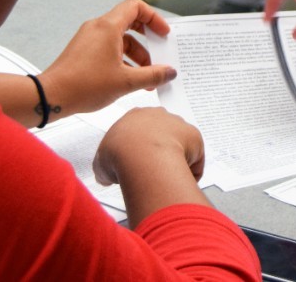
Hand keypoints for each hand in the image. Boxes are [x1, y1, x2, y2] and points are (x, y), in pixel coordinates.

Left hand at [39, 0, 175, 116]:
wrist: (51, 96)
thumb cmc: (84, 86)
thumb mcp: (126, 82)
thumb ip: (152, 75)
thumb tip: (170, 72)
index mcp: (108, 27)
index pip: (136, 7)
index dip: (153, 18)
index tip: (163, 34)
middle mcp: (97, 27)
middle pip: (129, 22)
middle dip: (147, 40)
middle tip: (159, 53)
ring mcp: (88, 38)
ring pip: (119, 39)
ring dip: (136, 55)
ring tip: (146, 78)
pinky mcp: (82, 50)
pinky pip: (108, 48)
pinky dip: (122, 59)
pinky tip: (129, 79)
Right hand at [93, 108, 210, 223]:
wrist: (141, 156)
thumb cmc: (119, 154)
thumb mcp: (101, 162)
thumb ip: (105, 167)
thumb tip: (108, 177)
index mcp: (135, 116)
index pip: (139, 129)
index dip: (138, 148)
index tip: (136, 162)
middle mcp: (158, 116)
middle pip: (162, 134)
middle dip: (158, 152)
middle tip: (151, 172)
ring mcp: (177, 124)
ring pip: (180, 145)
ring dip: (175, 160)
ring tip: (165, 178)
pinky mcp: (193, 136)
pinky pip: (194, 158)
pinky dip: (189, 171)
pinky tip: (178, 180)